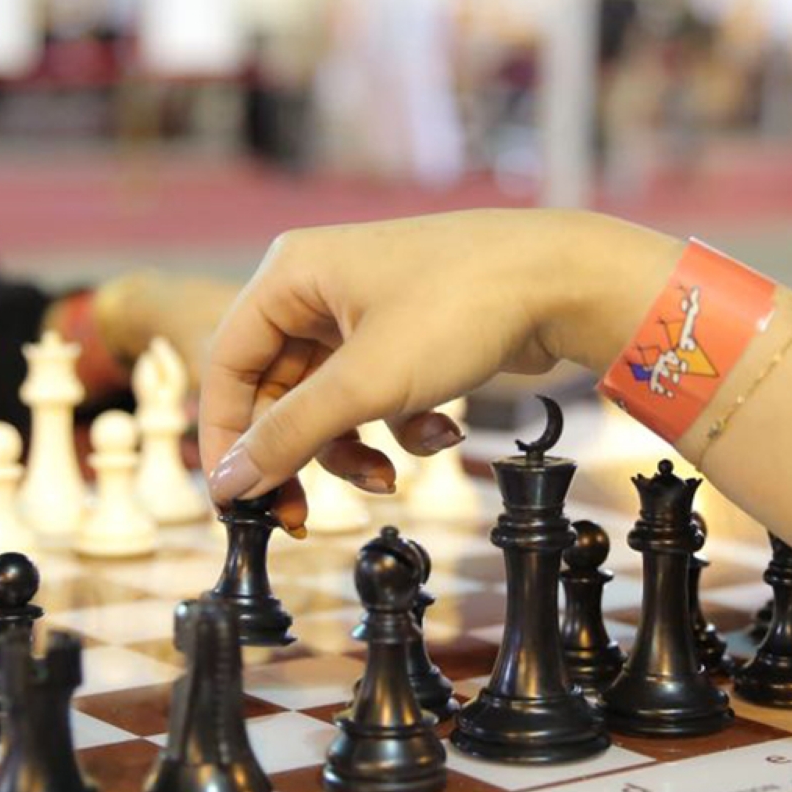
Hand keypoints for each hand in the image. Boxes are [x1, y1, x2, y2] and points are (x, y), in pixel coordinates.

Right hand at [198, 209, 678, 523]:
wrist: (566, 280)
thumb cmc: (463, 306)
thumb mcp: (367, 382)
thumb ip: (290, 434)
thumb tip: (228, 483)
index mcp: (291, 275)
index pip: (227, 365)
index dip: (224, 437)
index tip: (236, 499)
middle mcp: (321, 287)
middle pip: (278, 390)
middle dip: (300, 454)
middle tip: (300, 516)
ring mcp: (367, 311)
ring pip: (331, 401)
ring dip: (353, 449)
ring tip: (390, 481)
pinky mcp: (410, 335)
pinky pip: (379, 395)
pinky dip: (402, 426)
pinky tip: (443, 434)